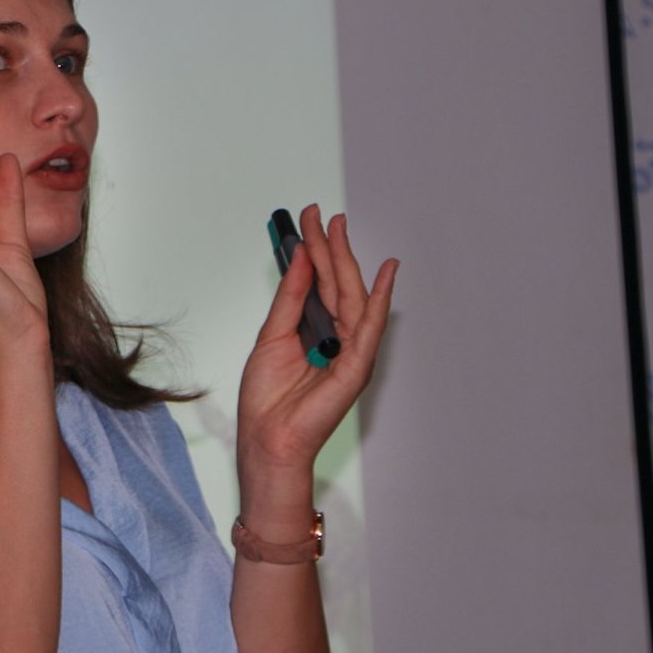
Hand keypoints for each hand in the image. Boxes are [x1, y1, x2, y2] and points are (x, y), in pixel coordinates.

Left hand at [236, 205, 396, 488]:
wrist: (267, 438)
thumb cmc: (268, 398)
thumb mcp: (273, 335)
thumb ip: (290, 297)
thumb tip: (300, 258)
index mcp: (318, 330)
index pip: (321, 282)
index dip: (316, 249)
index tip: (309, 219)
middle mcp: (339, 338)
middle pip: (339, 283)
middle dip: (331, 246)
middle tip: (322, 214)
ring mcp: (351, 351)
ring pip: (353, 296)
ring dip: (347, 260)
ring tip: (338, 227)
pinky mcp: (358, 367)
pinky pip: (371, 328)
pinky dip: (381, 301)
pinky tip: (385, 275)